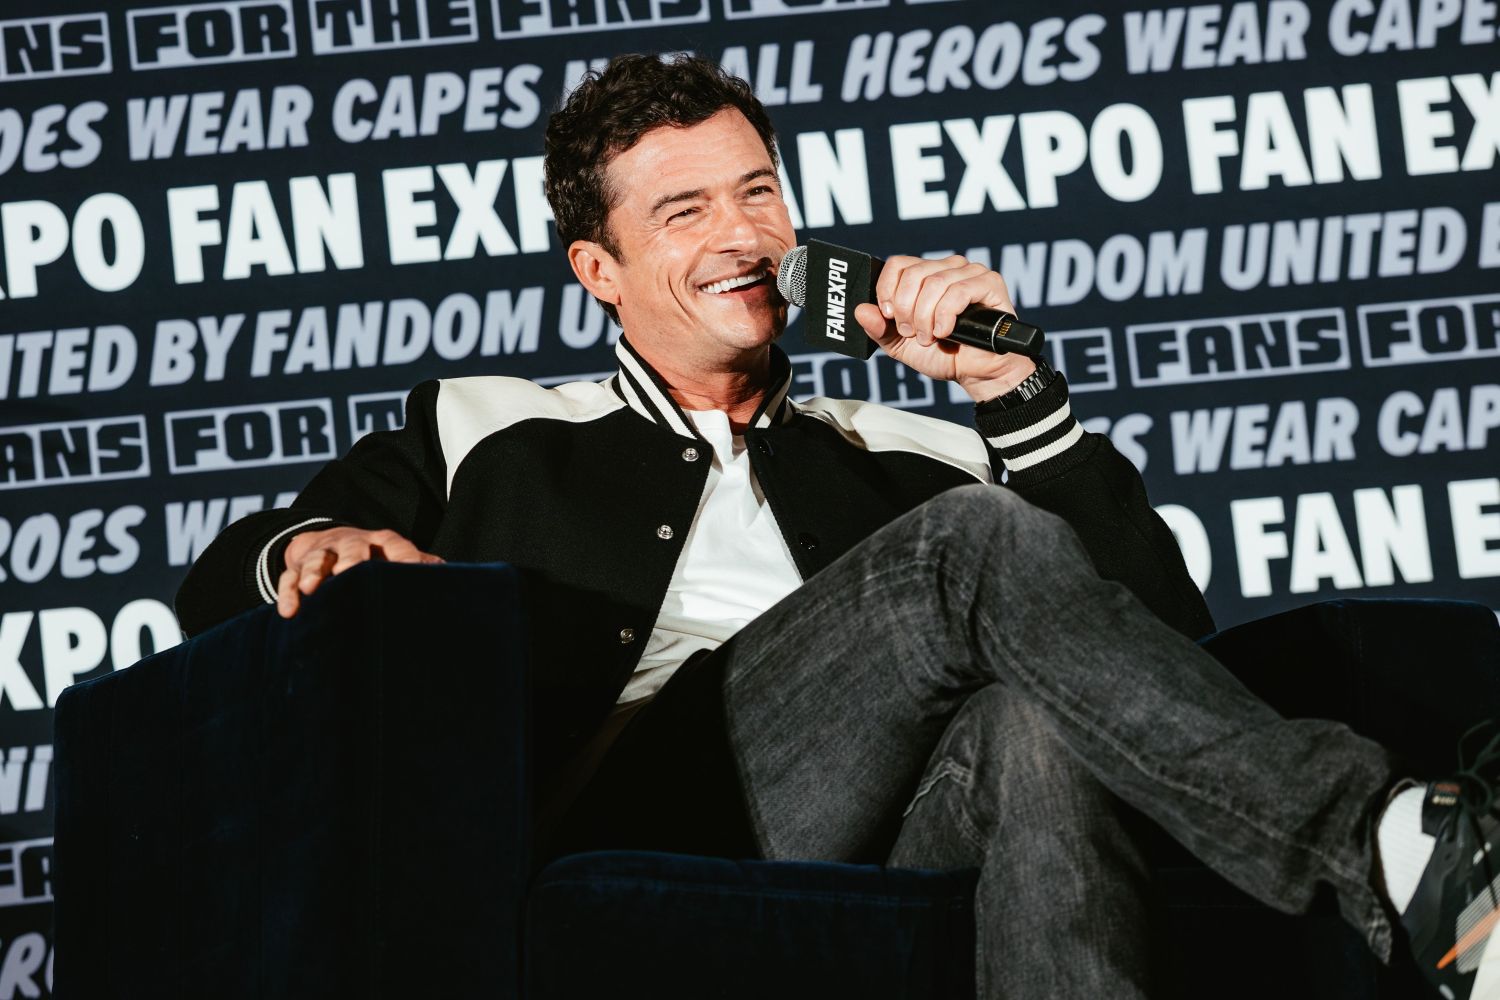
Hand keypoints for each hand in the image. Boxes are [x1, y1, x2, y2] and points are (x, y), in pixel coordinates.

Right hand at [277, 527, 442, 618]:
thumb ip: (421, 566)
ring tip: (309, 589)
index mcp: (383, 543)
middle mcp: (352, 544)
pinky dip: (288, 593)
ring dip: (312, 573)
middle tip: (349, 572)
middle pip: (352, 547)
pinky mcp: (297, 568)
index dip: (405, 557)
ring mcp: (323, 554)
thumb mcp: (398, 558)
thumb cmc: (375, 558)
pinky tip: (288, 611)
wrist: (330, 541)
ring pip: (317, 560)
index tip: (412, 571)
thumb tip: (454, 578)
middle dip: (351, 559)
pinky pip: (289, 578)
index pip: (396, 545)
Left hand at [852, 254, 1035, 401]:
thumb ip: (880, 328)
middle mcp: (947, 268)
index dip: (887, 290)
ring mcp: (970, 273)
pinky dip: (945, 315)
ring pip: (934, 283)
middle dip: (906, 309)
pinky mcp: (989, 283)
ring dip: (926, 317)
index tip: (889, 315)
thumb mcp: (901, 345)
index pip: (898, 264)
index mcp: (926, 276)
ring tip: (930, 337)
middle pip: (913, 273)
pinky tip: (945, 331)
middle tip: (912, 332)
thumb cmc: (943, 355)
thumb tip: (861, 310)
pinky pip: (959, 290)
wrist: (975, 374)